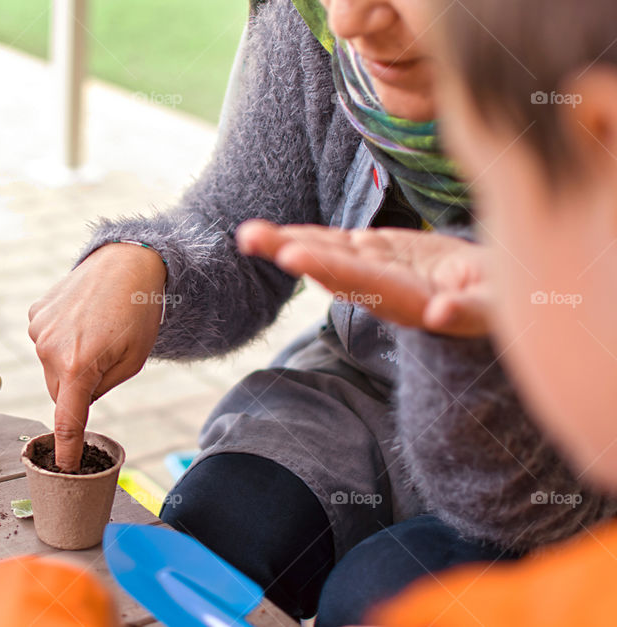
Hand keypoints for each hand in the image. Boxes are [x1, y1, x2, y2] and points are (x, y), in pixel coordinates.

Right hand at [28, 243, 166, 470]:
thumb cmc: (138, 313)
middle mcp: (49, 350)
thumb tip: (79, 401)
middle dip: (78, 391)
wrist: (127, 262)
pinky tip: (83, 320)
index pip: (67, 420)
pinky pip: (46, 342)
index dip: (66, 448)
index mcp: (78, 366)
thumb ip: (102, 388)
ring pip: (51, 368)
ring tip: (95, 335)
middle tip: (104, 363)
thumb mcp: (132, 361)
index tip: (64, 469)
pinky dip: (60, 341)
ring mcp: (38, 330)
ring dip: (69, 364)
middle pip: (59, 393)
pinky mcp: (35, 314)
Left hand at [236, 220, 490, 336]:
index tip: (294, 256)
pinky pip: (338, 245)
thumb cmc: (502, 300)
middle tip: (250, 238)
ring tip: (249, 234)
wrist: (494, 292)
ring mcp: (376, 271)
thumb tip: (439, 315)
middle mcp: (382, 290)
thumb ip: (469, 312)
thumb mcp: (495, 307)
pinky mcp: (378, 255)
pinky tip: (278, 235)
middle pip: (332, 268)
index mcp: (407, 300)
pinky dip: (310, 237)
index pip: (362, 282)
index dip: (328, 267)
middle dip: (292, 252)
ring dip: (289, 243)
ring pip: (327, 254)